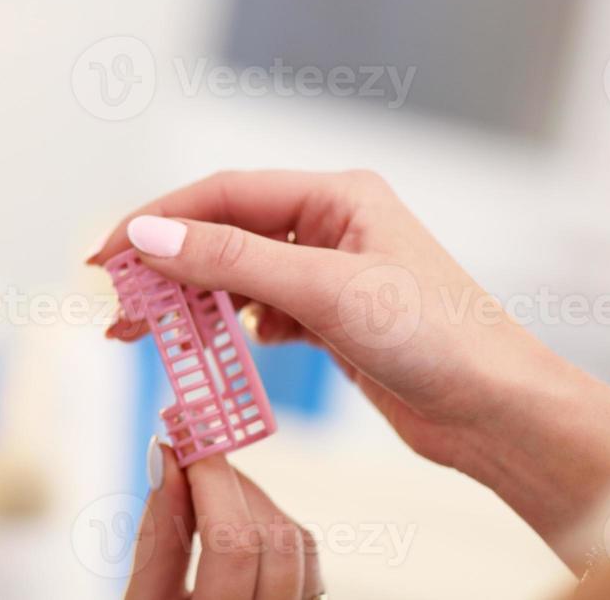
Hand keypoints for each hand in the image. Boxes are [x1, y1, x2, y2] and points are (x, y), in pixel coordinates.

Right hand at [93, 170, 609, 568]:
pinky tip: (223, 347)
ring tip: (147, 332)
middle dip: (167, 266)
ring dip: (192, 301)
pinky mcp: (333, 318)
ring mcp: (332, 272)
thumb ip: (231, 259)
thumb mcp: (323, 290)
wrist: (501, 413)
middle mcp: (331, 224)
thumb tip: (150, 234)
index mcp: (336, 195)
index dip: (157, 220)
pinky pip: (261, 311)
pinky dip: (232, 328)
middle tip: (116, 303)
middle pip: (223, 232)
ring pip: (238, 275)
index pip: (222, 194)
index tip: (108, 256)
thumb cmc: (438, 337)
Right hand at [126, 442, 323, 598]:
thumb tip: (164, 455)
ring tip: (204, 494)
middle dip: (229, 485)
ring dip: (252, 503)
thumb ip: (155, 534)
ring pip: (299, 544)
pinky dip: (272, 525)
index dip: (211, 481)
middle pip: (274, 538)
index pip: (233, 545)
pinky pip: (308, 559)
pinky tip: (235, 522)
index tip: (184, 437)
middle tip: (188, 457)